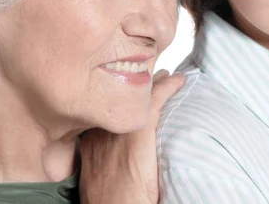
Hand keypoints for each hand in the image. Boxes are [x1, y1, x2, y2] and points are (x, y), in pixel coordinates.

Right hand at [78, 71, 184, 203]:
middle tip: (154, 77)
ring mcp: (119, 128)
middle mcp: (100, 129)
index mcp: (89, 140)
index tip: (134, 90)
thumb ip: (103, 156)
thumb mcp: (97, 174)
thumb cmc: (112, 200)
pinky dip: (170, 86)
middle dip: (137, 86)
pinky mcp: (139, 131)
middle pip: (120, 96)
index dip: (122, 95)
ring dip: (153, 83)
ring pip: (138, 93)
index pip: (105, 107)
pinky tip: (180, 82)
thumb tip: (118, 152)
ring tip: (167, 77)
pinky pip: (156, 98)